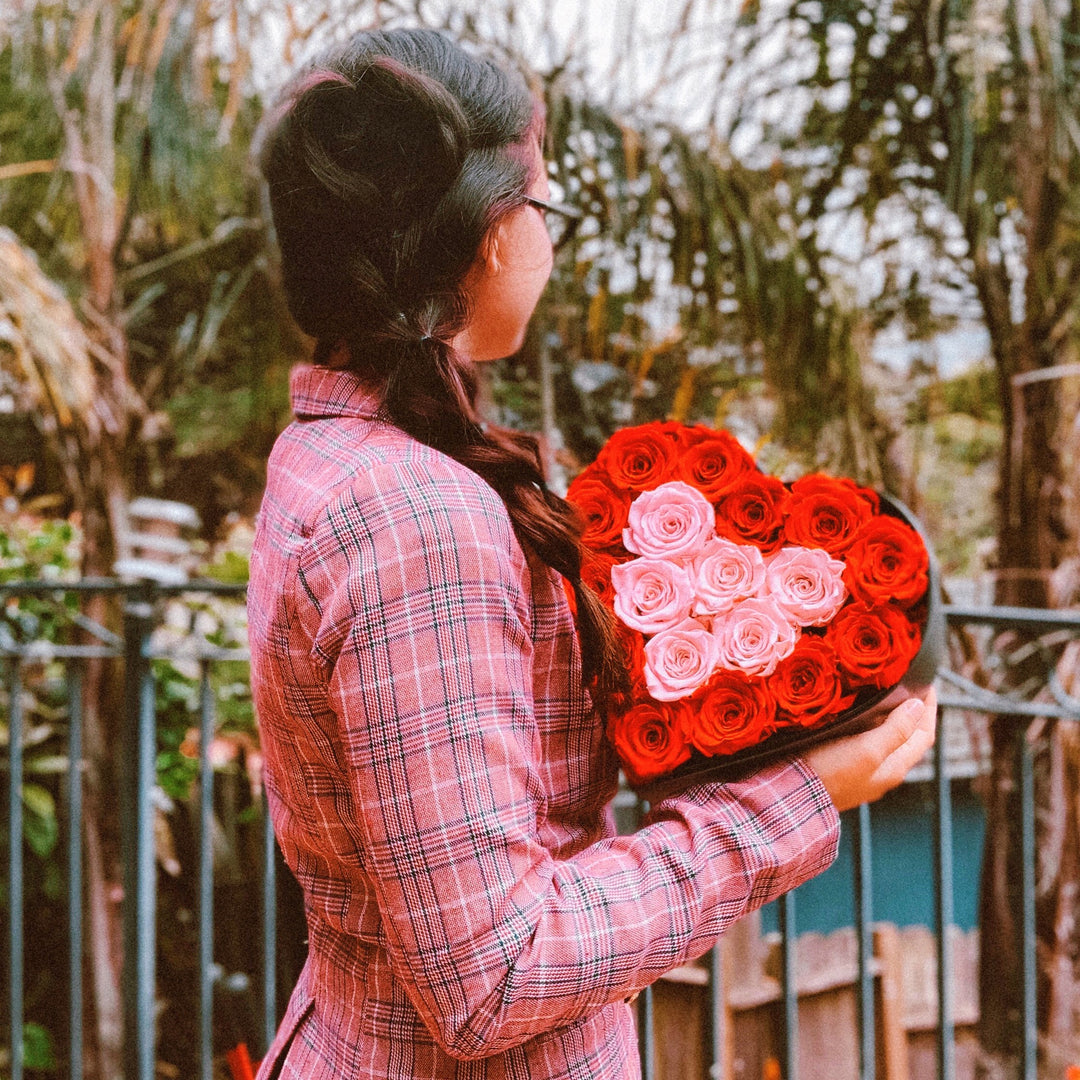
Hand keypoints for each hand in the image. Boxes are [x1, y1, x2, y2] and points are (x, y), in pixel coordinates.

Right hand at [803, 687, 936, 812]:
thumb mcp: (866, 749)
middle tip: (906, 686)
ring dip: (890, 719)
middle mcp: (883, 772)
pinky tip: (857, 717)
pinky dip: (870, 727)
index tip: (927, 683)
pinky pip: (866, 744)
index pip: (924, 734)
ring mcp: (864, 772)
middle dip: (912, 712)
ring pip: (886, 741)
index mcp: (895, 768)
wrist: (793, 794)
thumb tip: (918, 706)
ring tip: (883, 695)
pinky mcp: (845, 769)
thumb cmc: (830, 772)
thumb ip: (895, 730)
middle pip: (908, 738)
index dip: (929, 708)